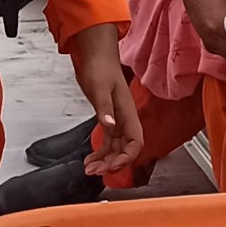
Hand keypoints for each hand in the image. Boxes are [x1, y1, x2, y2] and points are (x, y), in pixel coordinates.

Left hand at [65, 23, 142, 174]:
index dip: (126, 157)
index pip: (136, 142)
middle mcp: (125, 119)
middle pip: (126, 149)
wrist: (95, 54)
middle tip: (95, 171)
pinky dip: (100, 152)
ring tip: (90, 169)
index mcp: (128, 113)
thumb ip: (104, 108)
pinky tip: (90, 159)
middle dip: (112, 163)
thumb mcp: (100, 88)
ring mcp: (117, 120)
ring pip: (116, 148)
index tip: (112, 166)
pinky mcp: (108, 118)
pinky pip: (108, 141)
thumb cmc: (101, 67)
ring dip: (105, 161)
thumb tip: (110, 126)